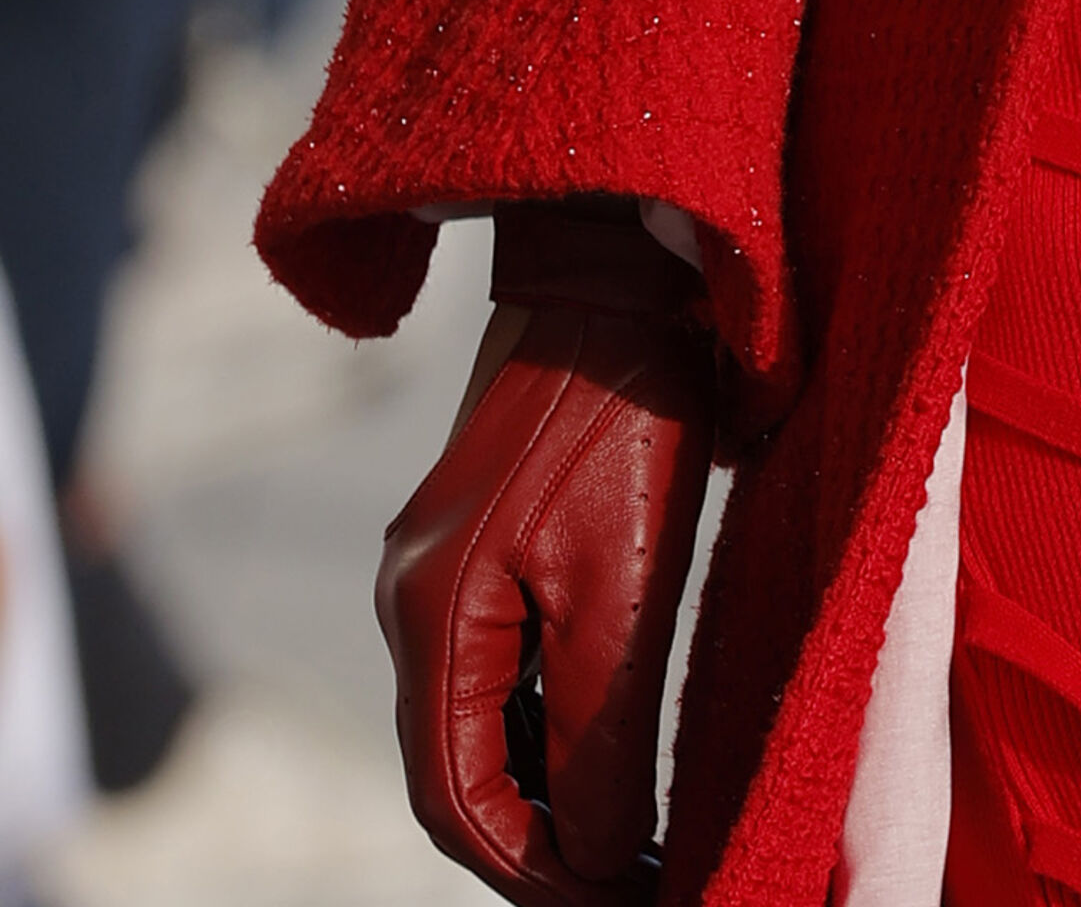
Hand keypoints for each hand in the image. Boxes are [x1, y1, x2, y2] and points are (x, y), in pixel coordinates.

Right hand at [378, 206, 715, 895]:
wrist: (621, 269)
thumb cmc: (627, 412)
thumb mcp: (623, 586)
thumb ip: (602, 733)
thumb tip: (604, 860)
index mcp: (433, 615)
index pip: (455, 800)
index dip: (529, 872)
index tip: (610, 904)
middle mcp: (419, 601)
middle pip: (457, 774)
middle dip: (535, 847)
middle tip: (626, 885)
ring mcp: (446, 568)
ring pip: (478, 727)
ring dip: (542, 794)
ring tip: (629, 840)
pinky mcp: (488, 540)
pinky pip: (500, 669)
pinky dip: (545, 729)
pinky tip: (605, 756)